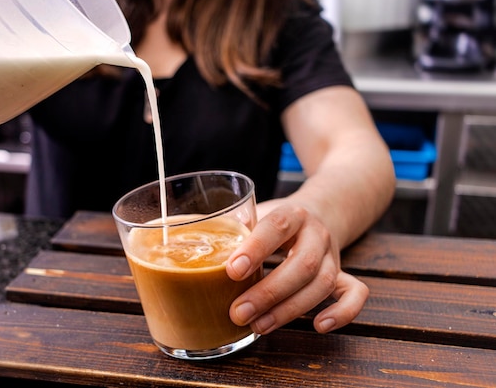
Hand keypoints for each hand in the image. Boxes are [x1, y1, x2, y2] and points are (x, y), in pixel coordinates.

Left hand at [226, 204, 368, 334]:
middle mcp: (316, 233)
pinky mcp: (342, 274)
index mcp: (292, 212)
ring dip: (290, 310)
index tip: (232, 270)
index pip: (277, 226)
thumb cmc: (275, 220)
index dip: (256, 249)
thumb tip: (182, 244)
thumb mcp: (254, 214)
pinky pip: (355, 293)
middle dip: (268, 293)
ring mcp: (333, 255)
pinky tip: (318, 326)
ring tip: (258, 326)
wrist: (321, 210)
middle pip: (301, 265)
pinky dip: (343, 312)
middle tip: (237, 313)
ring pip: (322, 284)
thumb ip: (232, 228)